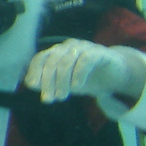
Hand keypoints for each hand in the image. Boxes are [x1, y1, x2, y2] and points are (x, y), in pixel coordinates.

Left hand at [24, 39, 145, 103]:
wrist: (116, 75)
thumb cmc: (86, 78)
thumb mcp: (64, 84)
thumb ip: (48, 82)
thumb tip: (30, 84)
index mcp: (57, 51)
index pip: (40, 58)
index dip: (35, 71)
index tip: (33, 87)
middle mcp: (68, 46)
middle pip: (52, 60)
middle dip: (47, 81)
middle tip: (48, 99)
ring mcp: (84, 47)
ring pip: (66, 61)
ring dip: (62, 81)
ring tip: (61, 97)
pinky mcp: (99, 52)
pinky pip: (85, 59)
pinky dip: (78, 74)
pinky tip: (77, 87)